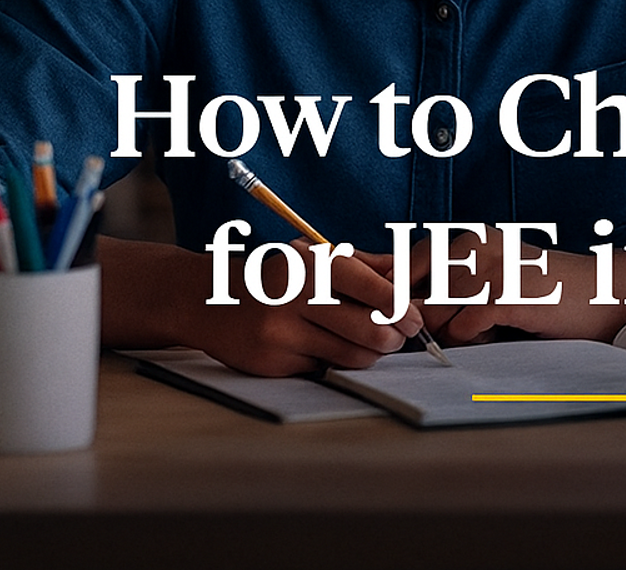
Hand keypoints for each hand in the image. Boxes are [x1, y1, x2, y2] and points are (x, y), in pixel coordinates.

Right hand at [176, 240, 425, 376]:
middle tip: (398, 337)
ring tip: (368, 343)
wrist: (211, 300)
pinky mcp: (272, 363)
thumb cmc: (278, 277)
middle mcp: (294, 297)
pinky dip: (334, 362)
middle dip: (394, 337)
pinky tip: (324, 347)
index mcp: (311, 265)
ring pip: (352, 356)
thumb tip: (407, 277)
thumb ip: (364, 265)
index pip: (374, 290)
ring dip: (370, 354)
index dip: (402, 308)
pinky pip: (324, 369)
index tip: (414, 319)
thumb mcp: (316, 257)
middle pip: (370, 330)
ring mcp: (281, 334)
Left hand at [404, 229, 625, 345]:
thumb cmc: (543, 293)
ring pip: (434, 316)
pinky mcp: (506, 296)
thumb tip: (393, 307)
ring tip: (487, 326)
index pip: (404, 265)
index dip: (400, 297)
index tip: (410, 316)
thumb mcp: (491, 276)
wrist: (601, 295)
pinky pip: (461, 329)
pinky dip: (474, 339)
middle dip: (429, 321)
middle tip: (464, 324)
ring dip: (453, 333)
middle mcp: (474, 247)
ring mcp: (489, 270)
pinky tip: (502, 329)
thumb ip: (444, 285)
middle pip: (415, 297)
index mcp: (468, 239)